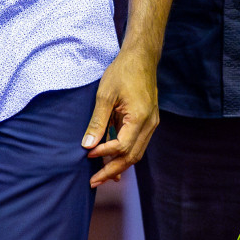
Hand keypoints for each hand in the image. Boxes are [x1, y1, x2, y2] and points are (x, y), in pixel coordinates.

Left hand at [82, 47, 158, 187]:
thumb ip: (97, 122)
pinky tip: (111, 160)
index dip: (104, 154)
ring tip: (100, 176)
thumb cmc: (122, 72)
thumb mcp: (105, 95)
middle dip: (112, 170)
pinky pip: (137, 144)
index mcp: (140, 118)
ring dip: (119, 165)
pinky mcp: (148, 122)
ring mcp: (151, 124)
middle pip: (132, 157)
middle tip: (93, 182)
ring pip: (136, 153)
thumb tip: (87, 146)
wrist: (141, 57)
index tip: (87, 156)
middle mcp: (150, 125)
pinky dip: (124, 154)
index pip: (122, 146)